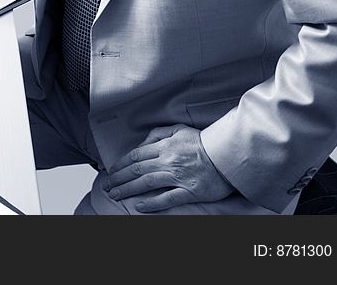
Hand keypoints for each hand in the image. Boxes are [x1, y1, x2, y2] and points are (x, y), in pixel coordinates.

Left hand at [103, 124, 233, 212]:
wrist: (229, 154)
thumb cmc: (204, 142)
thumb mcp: (179, 129)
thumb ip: (158, 134)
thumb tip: (142, 143)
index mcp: (165, 146)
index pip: (136, 155)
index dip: (121, 164)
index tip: (111, 172)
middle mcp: (168, 161)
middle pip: (137, 170)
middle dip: (119, 179)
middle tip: (107, 186)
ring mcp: (179, 176)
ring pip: (147, 183)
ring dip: (128, 190)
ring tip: (116, 195)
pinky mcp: (190, 191)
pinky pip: (167, 198)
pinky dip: (152, 203)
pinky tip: (139, 206)